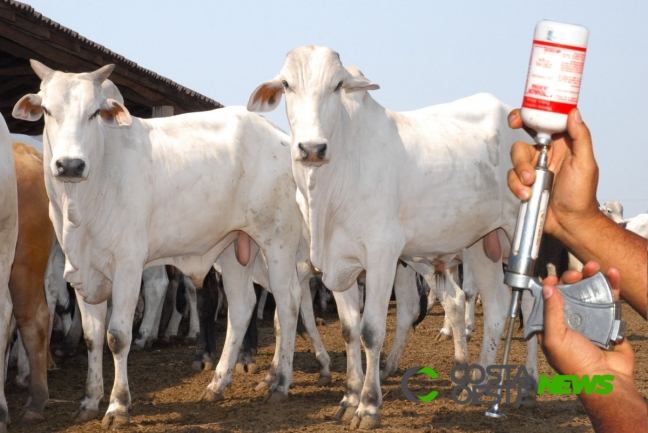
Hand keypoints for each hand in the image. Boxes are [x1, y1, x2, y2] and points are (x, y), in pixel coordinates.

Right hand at [507, 108, 602, 240]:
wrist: (570, 222)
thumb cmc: (581, 195)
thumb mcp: (585, 163)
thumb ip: (580, 136)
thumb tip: (573, 113)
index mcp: (562, 145)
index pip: (544, 124)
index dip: (529, 117)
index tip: (518, 118)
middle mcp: (545, 155)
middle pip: (523, 142)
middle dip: (520, 151)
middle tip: (513, 165)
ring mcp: (533, 170)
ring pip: (515, 161)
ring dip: (520, 171)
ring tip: (531, 183)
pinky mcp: (523, 184)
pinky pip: (512, 179)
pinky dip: (517, 186)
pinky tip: (527, 194)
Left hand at [538, 261, 633, 380]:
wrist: (607, 380)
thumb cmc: (575, 365)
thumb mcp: (554, 338)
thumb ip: (551, 312)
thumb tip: (547, 288)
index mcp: (552, 326)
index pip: (547, 301)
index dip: (549, 287)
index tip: (552, 278)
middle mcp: (570, 320)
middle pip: (569, 291)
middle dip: (572, 278)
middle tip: (576, 273)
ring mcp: (590, 319)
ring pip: (589, 291)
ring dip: (592, 276)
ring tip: (595, 266)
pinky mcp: (609, 320)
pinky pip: (610, 299)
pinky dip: (611, 285)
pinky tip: (612, 274)